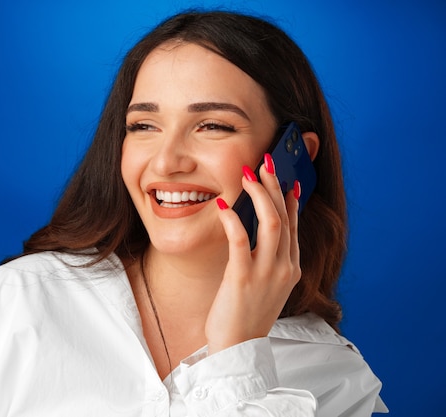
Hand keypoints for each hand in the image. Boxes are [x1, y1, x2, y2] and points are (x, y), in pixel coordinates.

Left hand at [206, 155, 300, 353]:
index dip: (289, 198)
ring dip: (260, 194)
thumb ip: (268, 258)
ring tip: (247, 176)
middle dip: (274, 185)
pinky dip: (232, 219)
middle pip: (284, 216)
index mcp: (291, 268)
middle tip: (263, 163)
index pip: (293, 224)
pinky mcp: (243, 277)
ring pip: (271, 222)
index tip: (284, 178)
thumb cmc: (247, 314)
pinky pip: (240, 240)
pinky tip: (222, 206)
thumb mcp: (266, 284)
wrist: (239, 348)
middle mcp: (284, 267)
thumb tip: (260, 231)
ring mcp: (267, 272)